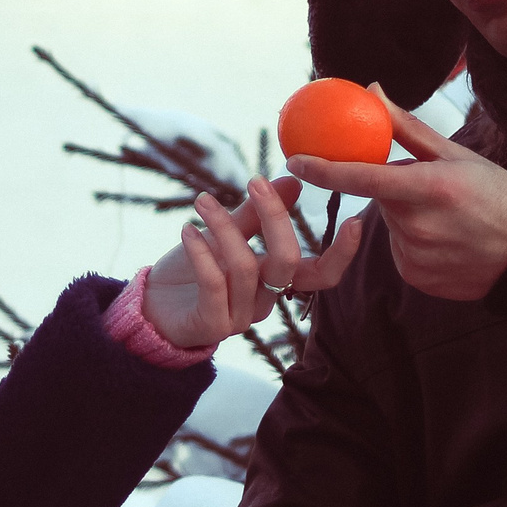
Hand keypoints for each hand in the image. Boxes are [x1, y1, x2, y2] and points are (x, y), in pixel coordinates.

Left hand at [143, 175, 368, 350]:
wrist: (151, 308)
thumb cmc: (191, 272)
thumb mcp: (223, 236)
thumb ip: (255, 215)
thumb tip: (292, 181)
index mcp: (276, 280)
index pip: (322, 274)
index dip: (342, 253)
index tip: (355, 219)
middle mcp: (265, 301)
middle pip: (287, 262)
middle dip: (274, 217)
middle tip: (255, 182)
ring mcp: (240, 317)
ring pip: (245, 266)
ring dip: (223, 227)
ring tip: (202, 202)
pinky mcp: (212, 325)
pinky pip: (214, 283)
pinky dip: (201, 251)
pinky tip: (187, 229)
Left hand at [284, 85, 506, 301]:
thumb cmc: (498, 193)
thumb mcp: (457, 154)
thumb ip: (406, 127)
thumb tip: (371, 90)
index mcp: (430, 188)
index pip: (363, 177)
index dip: (324, 170)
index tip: (295, 160)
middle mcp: (420, 226)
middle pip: (381, 200)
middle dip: (398, 191)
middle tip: (436, 191)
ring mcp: (417, 258)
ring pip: (391, 228)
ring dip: (408, 219)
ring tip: (450, 221)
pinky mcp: (417, 278)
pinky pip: (400, 253)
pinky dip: (415, 244)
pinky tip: (448, 243)